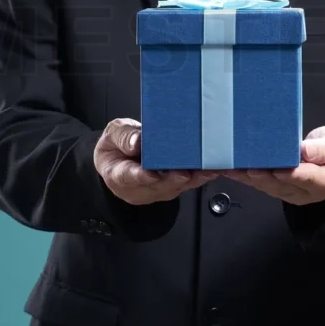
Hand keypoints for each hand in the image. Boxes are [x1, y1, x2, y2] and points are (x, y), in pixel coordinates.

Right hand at [94, 118, 216, 204]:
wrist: (118, 159)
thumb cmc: (115, 147)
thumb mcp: (112, 134)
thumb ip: (123, 137)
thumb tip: (137, 142)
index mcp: (117, 174)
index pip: (128, 176)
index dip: (141, 176)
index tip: (152, 174)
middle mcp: (137, 188)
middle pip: (156, 187)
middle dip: (173, 180)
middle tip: (187, 172)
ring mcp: (154, 191)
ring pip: (174, 189)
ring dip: (192, 180)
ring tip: (207, 170)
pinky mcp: (169, 189)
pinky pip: (185, 186)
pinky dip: (198, 178)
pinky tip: (211, 170)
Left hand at [226, 125, 324, 204]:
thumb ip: (324, 149)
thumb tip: (305, 151)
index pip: (308, 178)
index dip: (292, 174)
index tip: (278, 170)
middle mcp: (305, 192)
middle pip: (283, 186)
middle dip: (264, 177)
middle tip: (248, 168)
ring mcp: (291, 193)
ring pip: (269, 187)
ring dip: (249, 178)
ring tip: (232, 169)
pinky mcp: (279, 189)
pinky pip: (262, 184)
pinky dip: (246, 177)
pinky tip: (231, 170)